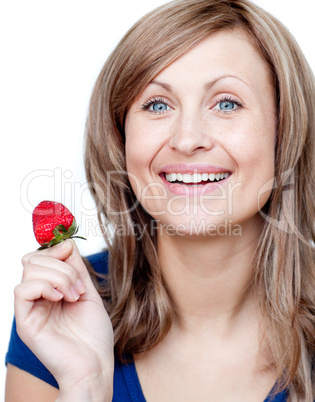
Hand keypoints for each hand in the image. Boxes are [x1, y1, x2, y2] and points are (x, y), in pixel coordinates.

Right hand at [15, 240, 113, 399]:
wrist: (95, 365)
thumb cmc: (93, 335)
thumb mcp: (88, 292)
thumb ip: (76, 269)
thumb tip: (66, 244)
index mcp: (49, 290)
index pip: (40, 256)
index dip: (57, 251)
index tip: (76, 264)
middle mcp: (36, 298)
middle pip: (33, 259)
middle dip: (62, 265)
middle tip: (79, 287)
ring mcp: (30, 309)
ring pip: (30, 270)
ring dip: (60, 276)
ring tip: (73, 296)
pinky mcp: (26, 322)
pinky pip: (22, 290)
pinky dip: (45, 286)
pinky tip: (60, 299)